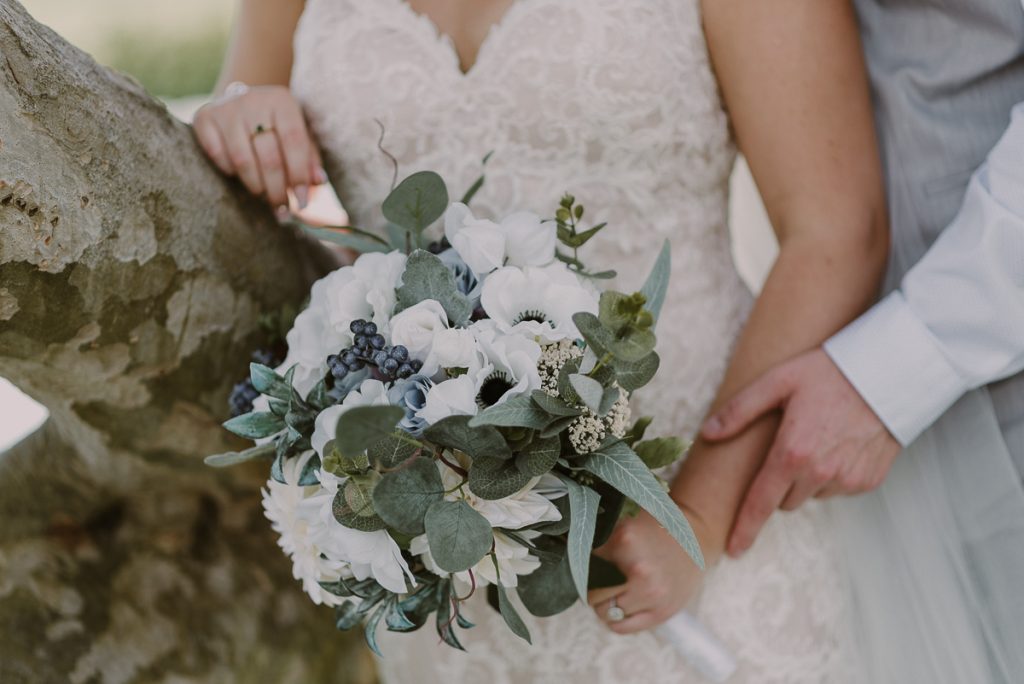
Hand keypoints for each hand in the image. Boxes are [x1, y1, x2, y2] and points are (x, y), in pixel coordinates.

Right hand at [192, 84, 324, 210]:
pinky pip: (217, 156)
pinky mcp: (203, 117)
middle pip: (269, 156)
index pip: (294, 141)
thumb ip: (310, 159)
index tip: (302, 201)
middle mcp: (253, 100)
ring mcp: (226, 108)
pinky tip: (239, 174)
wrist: (241, 101)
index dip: (299, 175)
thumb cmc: (277, 126)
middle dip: (277, 189)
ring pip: (242, 160)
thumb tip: (318, 181)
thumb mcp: (298, 135)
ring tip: (263, 195)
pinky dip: (230, 171)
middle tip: (282, 209)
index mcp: (282, 101)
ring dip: (255, 185)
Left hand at [588, 510, 707, 633]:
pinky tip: (621, 607)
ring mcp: (651, 594)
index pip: (583, 565)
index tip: (587, 566)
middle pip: (592, 591)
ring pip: (604, 611)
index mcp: (625, 541)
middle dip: (591, 587)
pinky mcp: (661, 612)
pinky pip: (621, 627)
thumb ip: (597, 542)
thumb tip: (567, 555)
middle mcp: (638, 570)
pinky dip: (614, 620)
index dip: (581, 567)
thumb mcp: (624, 527)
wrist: (696, 539)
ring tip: (612, 592)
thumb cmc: (654, 531)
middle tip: (600, 580)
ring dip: (602, 605)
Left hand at [702, 348, 900, 556]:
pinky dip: (832, 475)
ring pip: (812, 495)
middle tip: (787, 447)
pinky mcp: (869, 481)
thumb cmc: (828, 371)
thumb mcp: (778, 381)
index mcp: (792, 453)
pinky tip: (838, 445)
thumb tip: (708, 433)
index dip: (745, 528)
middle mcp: (821, 473)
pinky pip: (838, 489)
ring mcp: (848, 480)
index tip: (733, 550)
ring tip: (817, 439)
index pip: (761, 503)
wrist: (891, 371)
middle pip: (785, 501)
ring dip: (807, 479)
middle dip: (779, 483)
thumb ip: (739, 410)